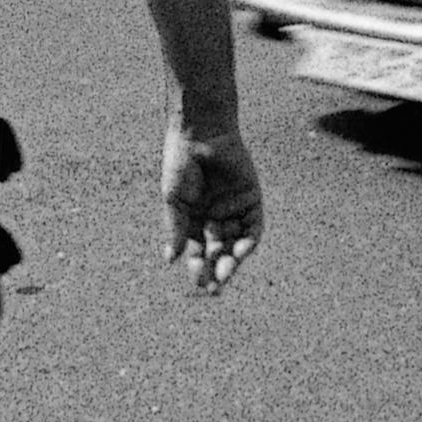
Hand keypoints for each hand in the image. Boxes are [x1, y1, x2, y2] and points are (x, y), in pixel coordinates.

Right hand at [161, 126, 261, 295]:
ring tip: (226, 274)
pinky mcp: (251, 200)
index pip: (197, 253)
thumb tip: (169, 260)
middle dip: (217, 271)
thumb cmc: (181, 163)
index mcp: (194, 221)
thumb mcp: (174, 198)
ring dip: (232, 261)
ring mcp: (234, 211)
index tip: (197, 283)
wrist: (200, 132)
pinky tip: (240, 251)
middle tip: (215, 289)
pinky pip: (252, 227)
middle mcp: (215, 219)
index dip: (197, 268)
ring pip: (236, 244)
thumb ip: (175, 228)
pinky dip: (248, 241)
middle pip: (218, 253)